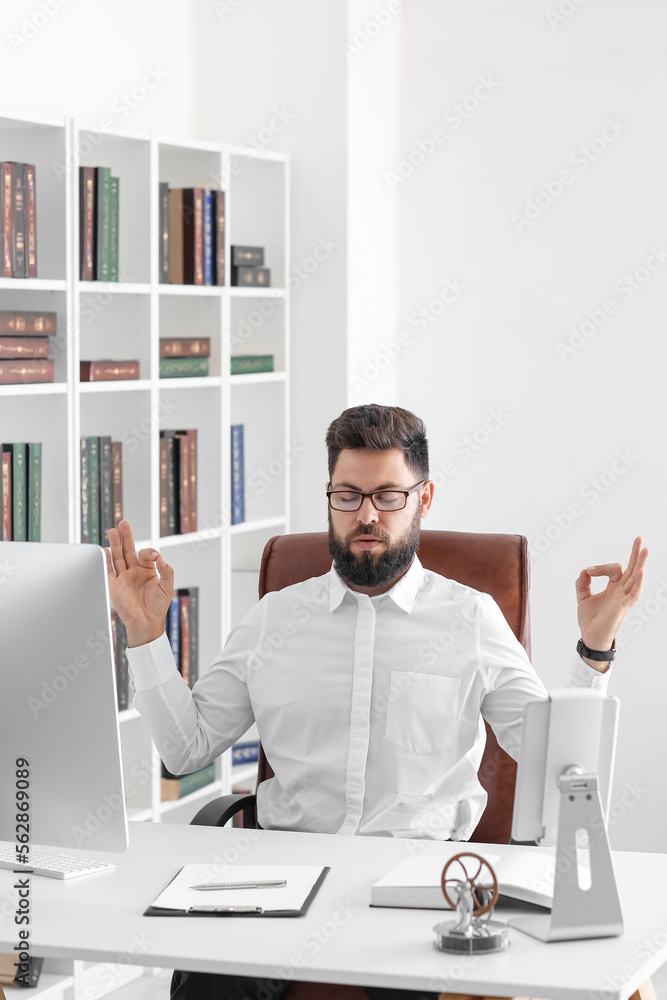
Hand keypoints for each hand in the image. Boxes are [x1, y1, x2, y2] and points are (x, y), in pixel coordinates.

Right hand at [104, 520, 173, 646]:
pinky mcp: (115, 585)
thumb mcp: (167, 587)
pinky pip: (109, 571)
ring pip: (118, 557)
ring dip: (115, 544)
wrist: (146, 623)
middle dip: (126, 537)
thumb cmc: (157, 607)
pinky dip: (106, 561)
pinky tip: (105, 550)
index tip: (155, 557)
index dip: (150, 552)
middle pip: (128, 550)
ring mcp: (123, 577)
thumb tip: (161, 558)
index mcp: (147, 570)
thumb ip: (167, 571)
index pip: (145, 554)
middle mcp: (134, 571)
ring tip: (113, 530)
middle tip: (123, 523)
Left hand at [576, 535, 648, 664]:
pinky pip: (633, 593)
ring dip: (640, 563)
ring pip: (635, 578)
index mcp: (613, 587)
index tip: (589, 572)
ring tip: (645, 549)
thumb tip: (585, 570)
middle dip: (635, 554)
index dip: (601, 567)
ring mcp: (623, 598)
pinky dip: (637, 582)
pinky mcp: (622, 607)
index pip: (614, 569)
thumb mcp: (583, 596)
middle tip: (639, 538)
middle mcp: (621, 591)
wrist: (590, 637)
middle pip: (632, 569)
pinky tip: (640, 571)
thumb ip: (582, 583)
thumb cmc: (590, 619)